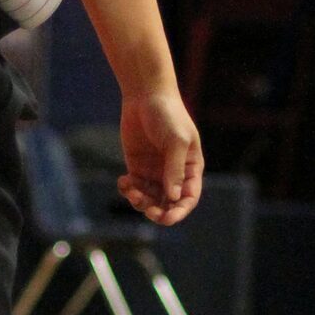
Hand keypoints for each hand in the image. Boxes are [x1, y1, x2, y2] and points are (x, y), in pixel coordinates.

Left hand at [117, 90, 203, 224]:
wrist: (146, 95)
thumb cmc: (168, 115)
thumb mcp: (176, 141)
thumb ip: (175, 169)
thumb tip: (174, 197)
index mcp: (190, 168)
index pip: (188, 198)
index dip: (179, 211)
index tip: (166, 218)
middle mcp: (174, 174)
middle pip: (168, 203)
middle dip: (157, 210)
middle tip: (147, 208)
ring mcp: (155, 171)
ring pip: (149, 199)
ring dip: (140, 200)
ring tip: (131, 188)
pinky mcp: (137, 167)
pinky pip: (134, 187)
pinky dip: (128, 190)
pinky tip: (123, 181)